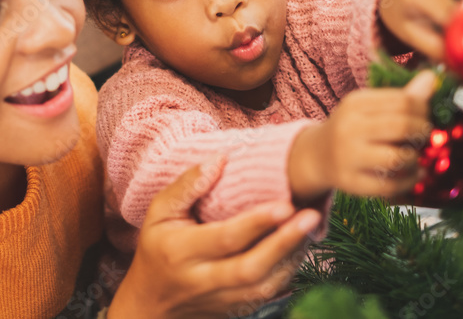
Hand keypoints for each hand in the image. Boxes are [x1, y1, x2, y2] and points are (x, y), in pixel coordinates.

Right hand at [109, 158, 320, 318]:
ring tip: (311, 229)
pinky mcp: (234, 310)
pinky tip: (299, 248)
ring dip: (291, 257)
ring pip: (263, 286)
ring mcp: (219, 300)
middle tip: (311, 216)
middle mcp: (201, 280)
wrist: (151, 303)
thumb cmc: (157, 246)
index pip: (225, 238)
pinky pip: (267, 295)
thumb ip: (186, 186)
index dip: (257, 222)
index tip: (286, 203)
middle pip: (250, 267)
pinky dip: (287, 272)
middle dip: (284, 242)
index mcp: (181, 251)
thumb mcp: (159, 212)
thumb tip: (220, 159)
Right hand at [288, 71, 435, 198]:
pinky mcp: (351, 182)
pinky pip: (390, 185)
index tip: (426, 114)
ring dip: (415, 157)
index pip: (402, 101)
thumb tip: (431, 77)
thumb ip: (402, 97)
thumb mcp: (369, 108)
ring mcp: (348, 156)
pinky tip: (415, 174)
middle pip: (401, 127)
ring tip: (416, 155)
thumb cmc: (352, 128)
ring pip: (397, 159)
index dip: (423, 108)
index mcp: (355, 103)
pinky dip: (410, 181)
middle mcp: (349, 128)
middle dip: (423, 131)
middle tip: (426, 135)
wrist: (317, 155)